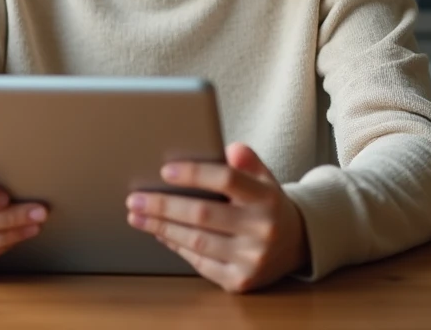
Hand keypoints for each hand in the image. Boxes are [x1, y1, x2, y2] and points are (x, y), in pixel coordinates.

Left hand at [126, 142, 307, 293]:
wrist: (295, 245)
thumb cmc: (267, 205)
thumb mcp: (265, 178)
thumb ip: (248, 161)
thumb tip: (231, 148)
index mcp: (267, 197)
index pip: (227, 179)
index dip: (194, 174)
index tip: (164, 170)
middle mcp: (262, 229)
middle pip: (203, 213)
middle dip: (163, 206)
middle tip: (134, 199)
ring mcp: (252, 258)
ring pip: (197, 240)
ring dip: (162, 228)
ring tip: (137, 216)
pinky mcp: (241, 281)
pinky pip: (200, 263)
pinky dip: (176, 247)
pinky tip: (160, 234)